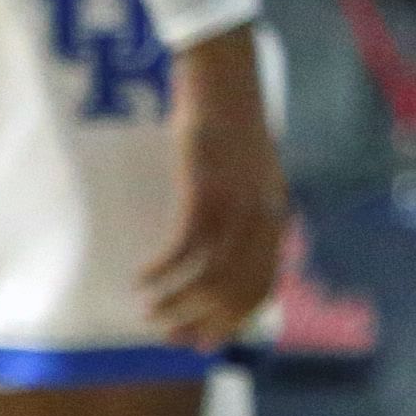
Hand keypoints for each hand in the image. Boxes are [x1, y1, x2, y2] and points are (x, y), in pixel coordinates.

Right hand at [144, 27, 287, 346]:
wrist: (225, 75)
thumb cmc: (231, 118)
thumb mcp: (251, 169)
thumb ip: (250, 206)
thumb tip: (230, 247)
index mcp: (275, 217)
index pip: (262, 289)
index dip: (234, 321)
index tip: (204, 341)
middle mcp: (261, 220)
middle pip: (234, 292)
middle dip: (200, 322)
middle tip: (168, 336)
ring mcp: (235, 208)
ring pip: (207, 278)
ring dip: (175, 303)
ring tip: (148, 314)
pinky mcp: (204, 192)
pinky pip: (182, 249)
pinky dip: (160, 272)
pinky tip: (140, 278)